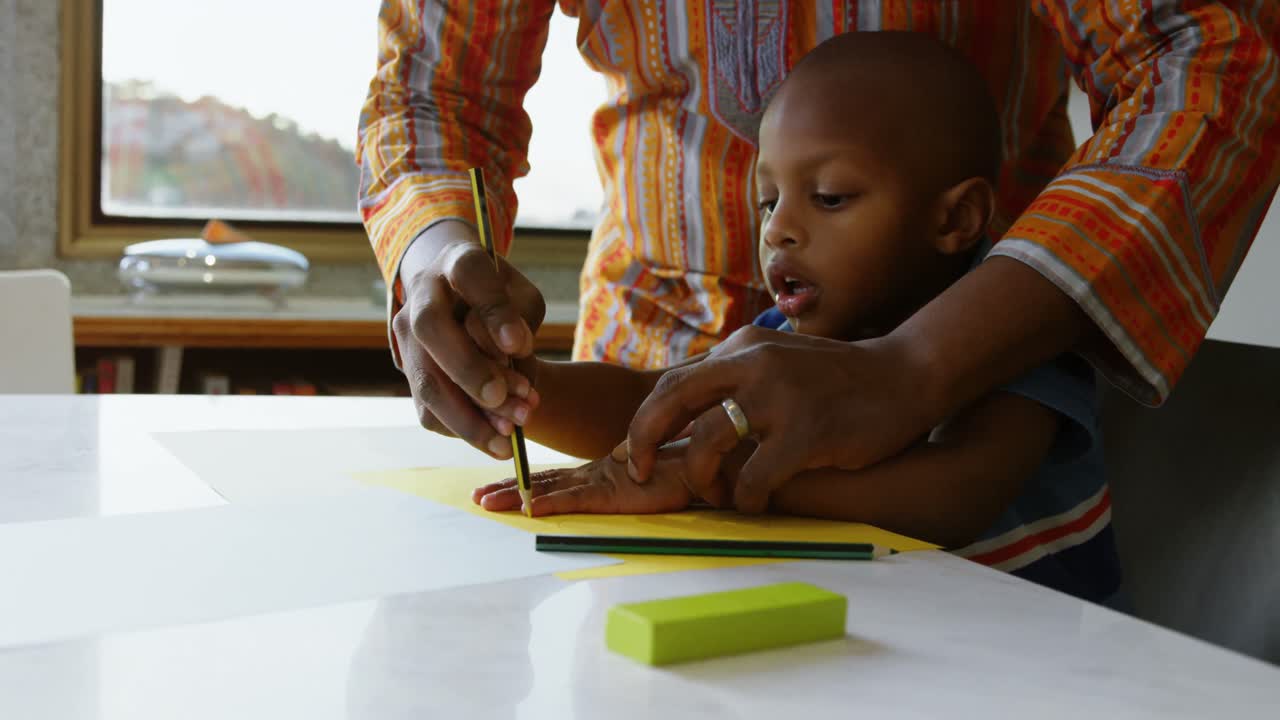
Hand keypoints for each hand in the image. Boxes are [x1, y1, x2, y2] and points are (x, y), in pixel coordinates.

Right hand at [392, 221, 546, 457]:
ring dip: (469, 416)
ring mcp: (408, 337)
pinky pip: (428, 410)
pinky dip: (463, 430)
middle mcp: (422, 296)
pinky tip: (496, 441)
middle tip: (507, 400)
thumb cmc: (502, 300)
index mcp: (457, 263)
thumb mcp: (523, 297)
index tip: (520, 344)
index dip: (494, 311)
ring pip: (426, 380)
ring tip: (510, 437)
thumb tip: (513, 351)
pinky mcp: (409, 374)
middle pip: (431, 329)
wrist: (460, 302)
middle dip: (469, 370)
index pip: (470, 274)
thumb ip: (522, 317)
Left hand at [472, 451, 694, 516]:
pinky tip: (529, 508)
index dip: (520, 481)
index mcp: (597, 472)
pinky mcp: (612, 492)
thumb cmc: (676, 470)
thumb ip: (623, 475)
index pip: (551, 477)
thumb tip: (617, 469)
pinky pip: (575, 499)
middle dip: (505, 488)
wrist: (702, 462)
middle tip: (475, 498)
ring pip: (548, 489)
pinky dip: (550, 503)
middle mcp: (592, 474)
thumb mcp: (640, 476)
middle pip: (540, 481)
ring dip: (514, 496)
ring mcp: (600, 481)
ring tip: (486, 503)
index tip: (492, 487)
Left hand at [624, 325, 939, 512]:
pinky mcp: (807, 432)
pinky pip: (755, 479)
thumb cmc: (835, 379)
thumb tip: (682, 419)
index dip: (644, 424)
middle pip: (670, 401)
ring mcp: (779, 396)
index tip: (634, 456)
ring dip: (703, 480)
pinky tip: (757, 504)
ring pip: (708, 444)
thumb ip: (733, 381)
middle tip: (641, 475)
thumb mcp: (776, 361)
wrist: (904, 374)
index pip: (670, 384)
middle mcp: (752, 363)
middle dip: (643, 442)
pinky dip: (747, 500)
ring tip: (719, 495)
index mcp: (740, 348)